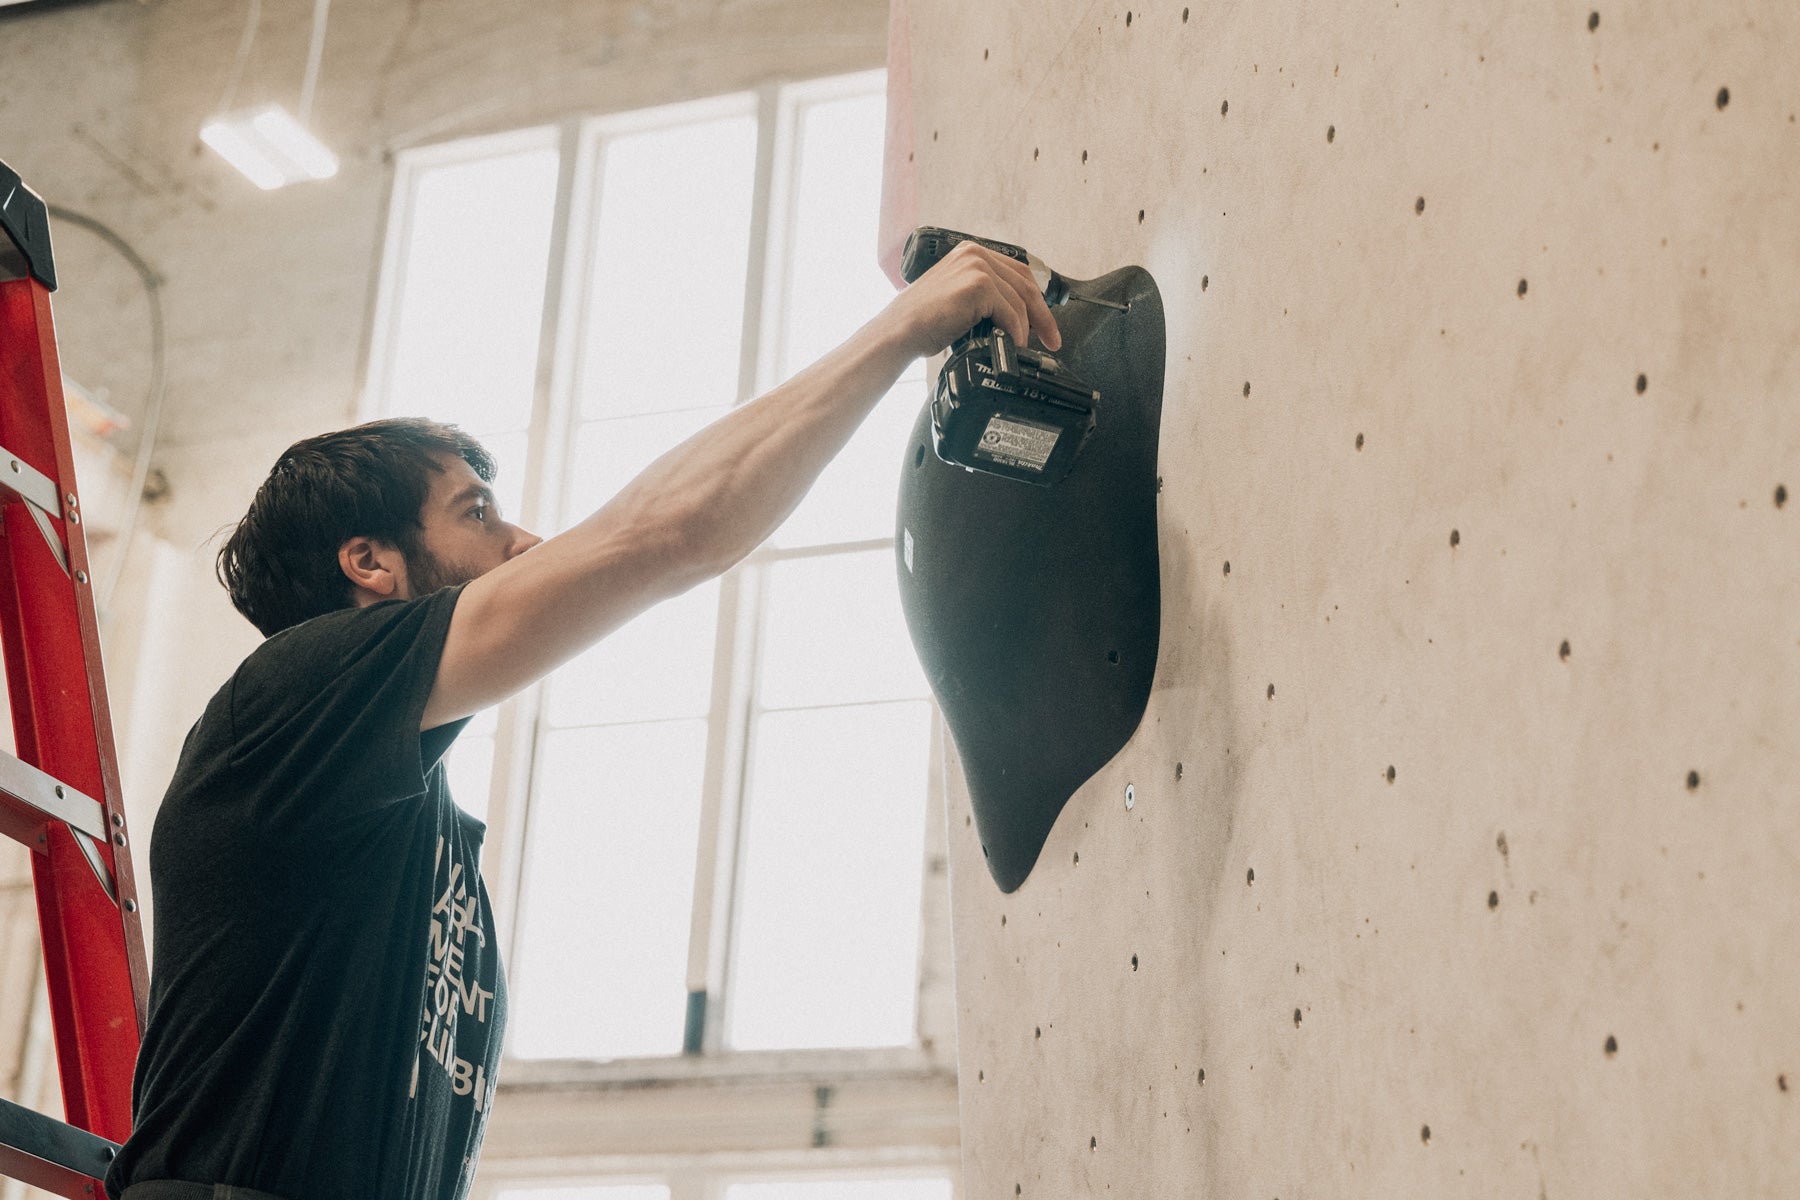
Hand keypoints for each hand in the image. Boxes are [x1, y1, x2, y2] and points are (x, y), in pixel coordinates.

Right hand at [884, 240, 1062, 358]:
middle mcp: (975, 253)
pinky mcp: (978, 285)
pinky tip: (1011, 344)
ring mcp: (976, 267)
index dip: (1036, 300)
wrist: (899, 332)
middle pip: (1025, 284)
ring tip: (1022, 347)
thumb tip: (1016, 317)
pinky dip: (1015, 332)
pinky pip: (1010, 312)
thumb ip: (985, 298)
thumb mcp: (958, 299)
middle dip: (1043, 316)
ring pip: (1020, 301)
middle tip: (1053, 340)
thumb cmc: (923, 322)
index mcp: (971, 253)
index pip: (1017, 273)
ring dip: (1025, 329)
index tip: (1045, 324)